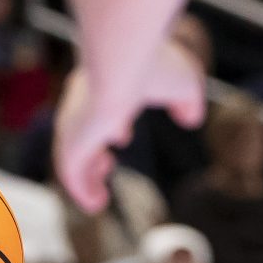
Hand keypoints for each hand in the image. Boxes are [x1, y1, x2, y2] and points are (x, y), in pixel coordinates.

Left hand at [54, 38, 203, 211]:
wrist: (122, 58)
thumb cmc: (154, 64)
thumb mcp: (183, 83)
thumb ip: (188, 102)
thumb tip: (192, 119)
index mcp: (104, 84)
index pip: (102, 107)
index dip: (112, 124)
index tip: (121, 135)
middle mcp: (82, 103)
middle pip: (82, 134)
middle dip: (93, 152)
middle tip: (106, 165)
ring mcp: (73, 124)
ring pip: (73, 157)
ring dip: (86, 177)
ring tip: (98, 199)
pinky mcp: (71, 142)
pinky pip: (70, 173)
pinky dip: (80, 190)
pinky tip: (95, 204)